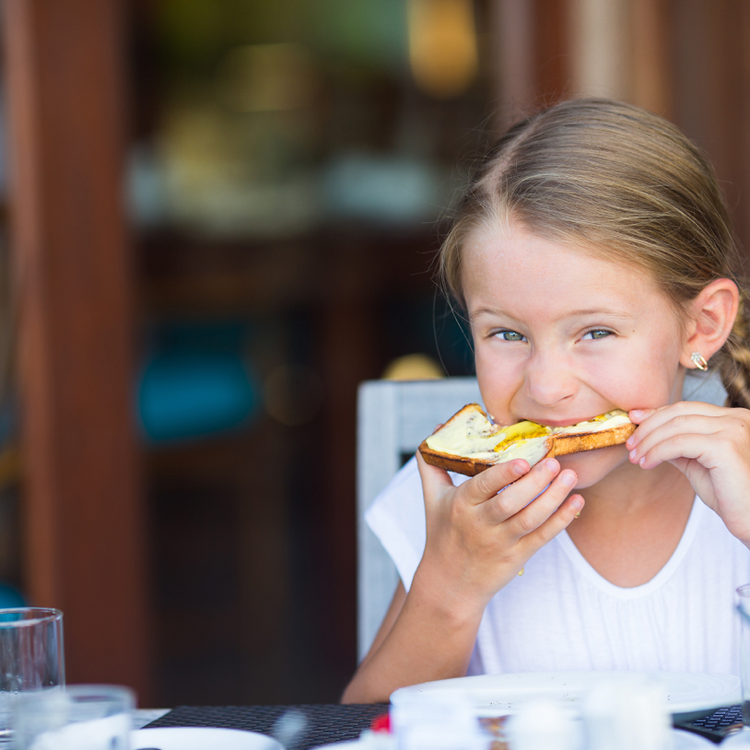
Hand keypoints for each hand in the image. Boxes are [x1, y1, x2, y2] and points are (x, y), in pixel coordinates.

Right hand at [414, 452, 582, 613]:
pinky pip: (542, 537)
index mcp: (460, 505)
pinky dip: (561, 520)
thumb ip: (433, 463)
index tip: (522, 460)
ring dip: (553, 498)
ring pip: (530, 520)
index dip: (503, 474)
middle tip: (554, 462)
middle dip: (534, 483)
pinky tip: (576, 502)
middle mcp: (480, 524)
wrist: (449, 584)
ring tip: (570, 476)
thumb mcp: (432, 498)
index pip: (482, 486)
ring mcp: (501, 542)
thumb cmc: (442, 533)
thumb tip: (439, 430)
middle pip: (509, 503)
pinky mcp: (518, 556)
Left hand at [626, 401, 749, 542]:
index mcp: (733, 418)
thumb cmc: (729, 495)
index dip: (656, 413)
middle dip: (648, 426)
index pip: (686, 408)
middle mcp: (736, 418)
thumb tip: (649, 436)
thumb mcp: (698, 463)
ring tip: (635, 457)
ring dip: (649, 441)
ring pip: (676, 426)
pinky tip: (646, 463)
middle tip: (630, 444)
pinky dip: (657, 452)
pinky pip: (678, 444)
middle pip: (679, 412)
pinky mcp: (725, 447)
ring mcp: (733, 430)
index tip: (634, 419)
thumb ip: (679, 446)